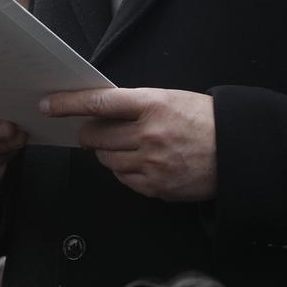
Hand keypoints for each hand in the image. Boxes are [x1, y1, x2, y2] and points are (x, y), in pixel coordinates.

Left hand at [40, 87, 215, 202]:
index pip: (100, 102)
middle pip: (95, 136)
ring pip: (106, 160)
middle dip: (90, 134)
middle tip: (95, 131)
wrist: (237, 151)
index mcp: (154, 104)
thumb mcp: (172, 99)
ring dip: (107, 153)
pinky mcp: (155, 186)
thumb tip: (101, 112)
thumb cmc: (205, 121)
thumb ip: (137, 105)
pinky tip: (142, 162)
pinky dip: (124, 171)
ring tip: (129, 146)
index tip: (49, 105)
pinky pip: (122, 179)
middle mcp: (149, 134)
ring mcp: (152, 163)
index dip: (69, 103)